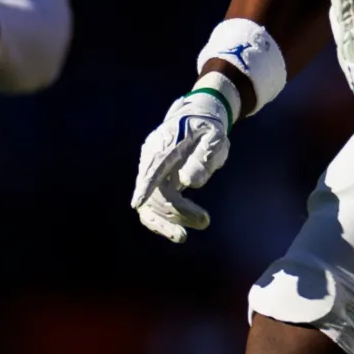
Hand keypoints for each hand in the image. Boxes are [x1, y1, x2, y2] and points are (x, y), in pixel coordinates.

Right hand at [130, 81, 236, 242]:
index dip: (146, 184)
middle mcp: (152, 155)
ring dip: (166, 221)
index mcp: (168, 141)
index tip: (138, 203)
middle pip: (156, 188)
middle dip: (177, 210)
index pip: (155, 164)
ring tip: (185, 234)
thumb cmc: (207, 130)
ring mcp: (148, 168)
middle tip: (205, 221)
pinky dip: (159, 221)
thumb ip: (203, 157)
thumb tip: (188, 182)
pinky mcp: (150, 180)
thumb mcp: (215, 138)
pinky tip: (174, 231)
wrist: (194, 119)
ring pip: (149, 201)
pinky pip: (150, 205)